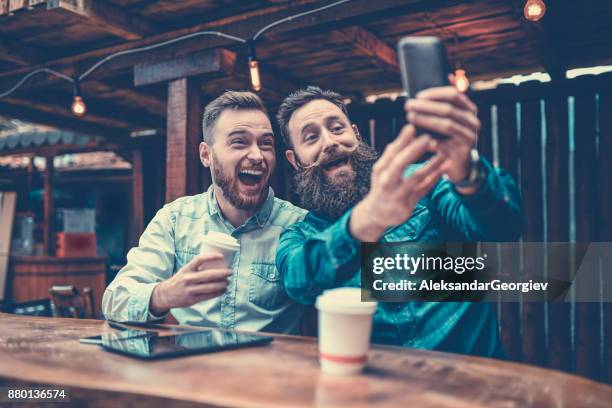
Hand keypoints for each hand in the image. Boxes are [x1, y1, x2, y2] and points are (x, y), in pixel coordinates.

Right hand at [150, 252, 231, 314]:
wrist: (165, 295)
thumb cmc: (179, 280)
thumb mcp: (184, 271)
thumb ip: (197, 268)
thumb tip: (215, 263)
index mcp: (186, 269)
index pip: (199, 259)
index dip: (211, 256)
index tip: (221, 256)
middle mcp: (188, 279)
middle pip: (208, 275)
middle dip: (222, 273)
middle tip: (230, 272)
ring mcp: (190, 290)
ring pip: (210, 287)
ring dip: (222, 284)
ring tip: (228, 282)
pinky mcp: (192, 299)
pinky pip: (208, 296)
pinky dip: (218, 293)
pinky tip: (223, 290)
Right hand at [349, 124, 445, 241]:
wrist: (376, 214)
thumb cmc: (382, 185)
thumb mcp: (382, 168)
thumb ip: (395, 150)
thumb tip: (409, 129)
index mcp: (380, 170)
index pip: (390, 153)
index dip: (401, 140)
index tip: (412, 127)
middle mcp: (385, 182)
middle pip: (399, 164)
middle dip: (414, 150)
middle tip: (429, 137)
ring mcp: (396, 195)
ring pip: (415, 178)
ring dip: (431, 165)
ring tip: (444, 154)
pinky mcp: (406, 206)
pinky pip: (423, 190)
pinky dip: (434, 180)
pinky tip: (443, 170)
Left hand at [405, 86, 479, 182]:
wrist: (457, 163)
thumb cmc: (449, 136)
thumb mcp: (450, 117)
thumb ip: (448, 99)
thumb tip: (449, 75)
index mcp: (469, 109)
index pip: (454, 95)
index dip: (435, 93)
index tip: (418, 95)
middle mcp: (472, 122)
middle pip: (448, 110)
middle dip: (426, 107)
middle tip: (408, 106)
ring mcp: (469, 138)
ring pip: (446, 126)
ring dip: (426, 121)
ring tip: (410, 118)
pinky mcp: (461, 153)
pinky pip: (443, 145)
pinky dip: (429, 140)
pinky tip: (417, 137)